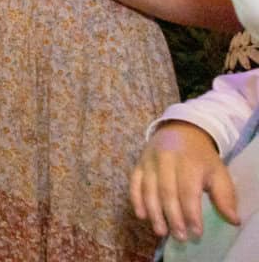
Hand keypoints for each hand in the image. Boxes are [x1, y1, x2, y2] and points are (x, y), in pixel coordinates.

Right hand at [131, 120, 240, 240]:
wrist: (181, 130)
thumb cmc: (201, 157)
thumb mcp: (218, 171)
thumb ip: (225, 196)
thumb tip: (233, 220)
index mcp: (189, 162)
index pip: (188, 191)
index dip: (191, 213)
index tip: (196, 232)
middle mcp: (167, 160)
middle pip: (167, 192)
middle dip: (173, 217)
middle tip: (179, 237)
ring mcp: (149, 161)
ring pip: (149, 190)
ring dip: (154, 213)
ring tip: (161, 232)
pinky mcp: (138, 163)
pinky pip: (134, 183)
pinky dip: (136, 200)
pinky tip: (142, 216)